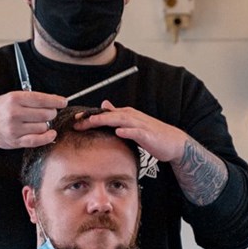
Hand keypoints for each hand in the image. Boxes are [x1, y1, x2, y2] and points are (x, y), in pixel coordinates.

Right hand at [0, 90, 65, 150]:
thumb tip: (55, 100)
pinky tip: (51, 134)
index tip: (63, 102)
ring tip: (39, 122)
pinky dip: (47, 138)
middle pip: (46, 114)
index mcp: (14, 98)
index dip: (56, 101)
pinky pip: (37, 140)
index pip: (42, 99)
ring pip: (43, 127)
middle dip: (52, 113)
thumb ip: (32, 99)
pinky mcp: (15, 141)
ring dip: (46, 125)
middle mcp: (14, 113)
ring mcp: (14, 128)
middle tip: (50, 113)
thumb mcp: (12, 97)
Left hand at [73, 100, 187, 164]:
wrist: (173, 143)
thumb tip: (104, 105)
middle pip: (109, 115)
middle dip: (92, 118)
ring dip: (106, 121)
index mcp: (126, 115)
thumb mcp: (132, 124)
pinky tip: (118, 132)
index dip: (89, 116)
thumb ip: (118, 115)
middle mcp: (132, 117)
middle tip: (76, 122)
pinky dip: (127, 131)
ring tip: (92, 122)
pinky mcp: (148, 135)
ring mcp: (140, 125)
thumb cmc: (152, 135)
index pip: (104, 114)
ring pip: (120, 120)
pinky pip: (136, 132)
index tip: (74, 120)